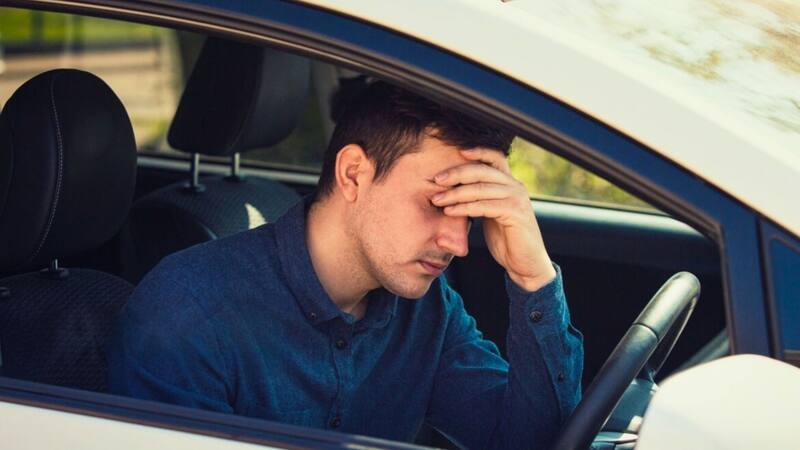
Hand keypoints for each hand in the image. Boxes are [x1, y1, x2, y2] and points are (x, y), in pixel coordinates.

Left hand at [432, 148, 555, 291]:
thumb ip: (478, 199)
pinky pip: (484, 206)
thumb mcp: (490, 213)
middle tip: (437, 180)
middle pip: (482, 170)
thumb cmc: (505, 238)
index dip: (477, 151)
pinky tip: (450, 211)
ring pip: (480, 188)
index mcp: (509, 183)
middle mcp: (515, 186)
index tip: (456, 152)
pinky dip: (464, 207)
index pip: (495, 157)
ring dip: (455, 193)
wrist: (525, 263)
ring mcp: (517, 199)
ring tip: (437, 199)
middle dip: (457, 173)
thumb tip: (450, 190)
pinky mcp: (515, 214)